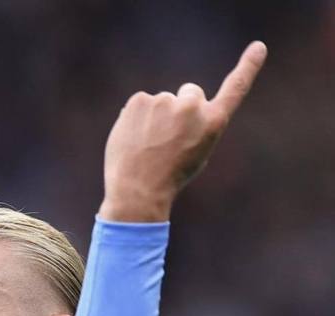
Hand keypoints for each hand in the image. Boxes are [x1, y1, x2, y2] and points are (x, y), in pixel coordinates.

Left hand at [98, 41, 267, 222]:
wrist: (137, 191)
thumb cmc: (169, 178)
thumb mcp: (195, 154)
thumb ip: (195, 125)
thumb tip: (176, 105)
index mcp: (213, 123)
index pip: (235, 89)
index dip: (248, 68)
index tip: (258, 48)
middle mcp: (192, 106)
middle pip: (190, 92)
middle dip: (181, 108)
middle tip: (167, 139)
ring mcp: (165, 101)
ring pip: (162, 103)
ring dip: (155, 118)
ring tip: (147, 146)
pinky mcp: (140, 99)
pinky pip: (141, 104)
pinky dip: (136, 119)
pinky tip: (134, 139)